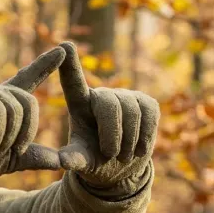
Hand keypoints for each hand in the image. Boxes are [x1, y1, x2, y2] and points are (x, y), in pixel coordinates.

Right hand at [0, 46, 64, 195]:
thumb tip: (59, 162)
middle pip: (29, 104)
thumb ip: (33, 156)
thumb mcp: (10, 159)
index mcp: (5, 104)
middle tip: (9, 151)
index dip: (45, 65)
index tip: (62, 50)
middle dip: (25, 133)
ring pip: (15, 110)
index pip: (28, 78)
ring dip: (8, 139)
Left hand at [57, 42, 159, 194]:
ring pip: (132, 111)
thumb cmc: (93, 160)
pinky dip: (146, 135)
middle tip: (111, 155)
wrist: (120, 168)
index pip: (73, 82)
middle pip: (109, 104)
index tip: (64, 44)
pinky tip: (138, 149)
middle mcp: (101, 94)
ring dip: (129, 139)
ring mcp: (124, 96)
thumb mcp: (81, 161)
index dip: (70, 65)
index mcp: (79, 104)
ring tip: (123, 156)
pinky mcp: (146, 101)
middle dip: (112, 133)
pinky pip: (150, 113)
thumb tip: (63, 162)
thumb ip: (73, 159)